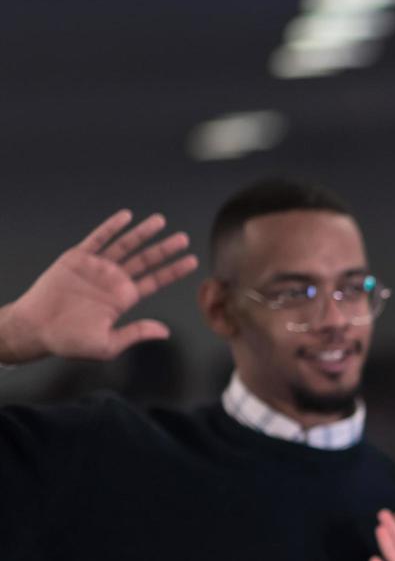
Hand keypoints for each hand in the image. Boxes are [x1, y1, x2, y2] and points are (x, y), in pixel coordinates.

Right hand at [0, 210, 196, 364]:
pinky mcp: (78, 258)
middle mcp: (114, 280)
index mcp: (124, 298)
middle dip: (164, 249)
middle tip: (183, 238)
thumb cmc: (71, 341)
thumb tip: (165, 331)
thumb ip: (136, 333)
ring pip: (125, 246)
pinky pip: (98, 239)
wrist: (37, 329)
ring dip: (142, 233)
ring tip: (160, 221)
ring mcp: (97, 267)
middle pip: (145, 260)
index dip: (174, 271)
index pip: (155, 281)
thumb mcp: (108, 344)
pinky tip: (126, 216)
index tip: (193, 261)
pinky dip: (111, 227)